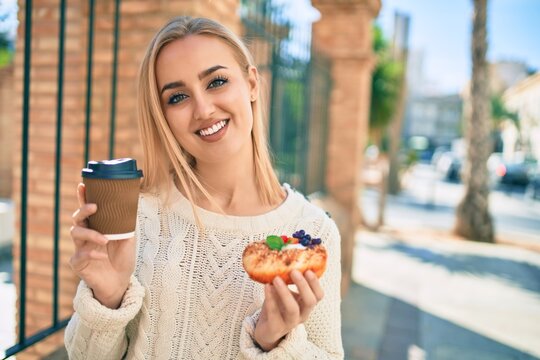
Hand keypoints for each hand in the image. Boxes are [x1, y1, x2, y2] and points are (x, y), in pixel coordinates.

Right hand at [69, 183, 135, 308]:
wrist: (120, 282)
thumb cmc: (122, 258)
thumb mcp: (128, 240)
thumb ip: (126, 225)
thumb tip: (131, 206)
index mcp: (96, 227)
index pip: (88, 210)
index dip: (83, 197)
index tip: (83, 184)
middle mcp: (85, 235)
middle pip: (77, 218)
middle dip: (83, 210)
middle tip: (95, 206)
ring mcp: (80, 248)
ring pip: (76, 233)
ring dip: (91, 234)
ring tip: (105, 239)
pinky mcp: (78, 263)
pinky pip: (80, 255)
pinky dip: (92, 253)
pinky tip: (102, 256)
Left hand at [253, 270, 323, 350]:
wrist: (266, 330)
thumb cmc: (278, 306)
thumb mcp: (285, 292)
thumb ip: (287, 280)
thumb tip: (284, 258)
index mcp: (306, 305)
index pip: (319, 295)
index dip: (315, 283)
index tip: (308, 269)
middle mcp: (302, 314)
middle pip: (310, 301)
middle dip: (303, 285)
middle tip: (294, 271)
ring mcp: (289, 323)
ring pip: (292, 309)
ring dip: (285, 292)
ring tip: (276, 278)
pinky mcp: (275, 328)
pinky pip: (274, 313)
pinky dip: (270, 298)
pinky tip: (266, 286)